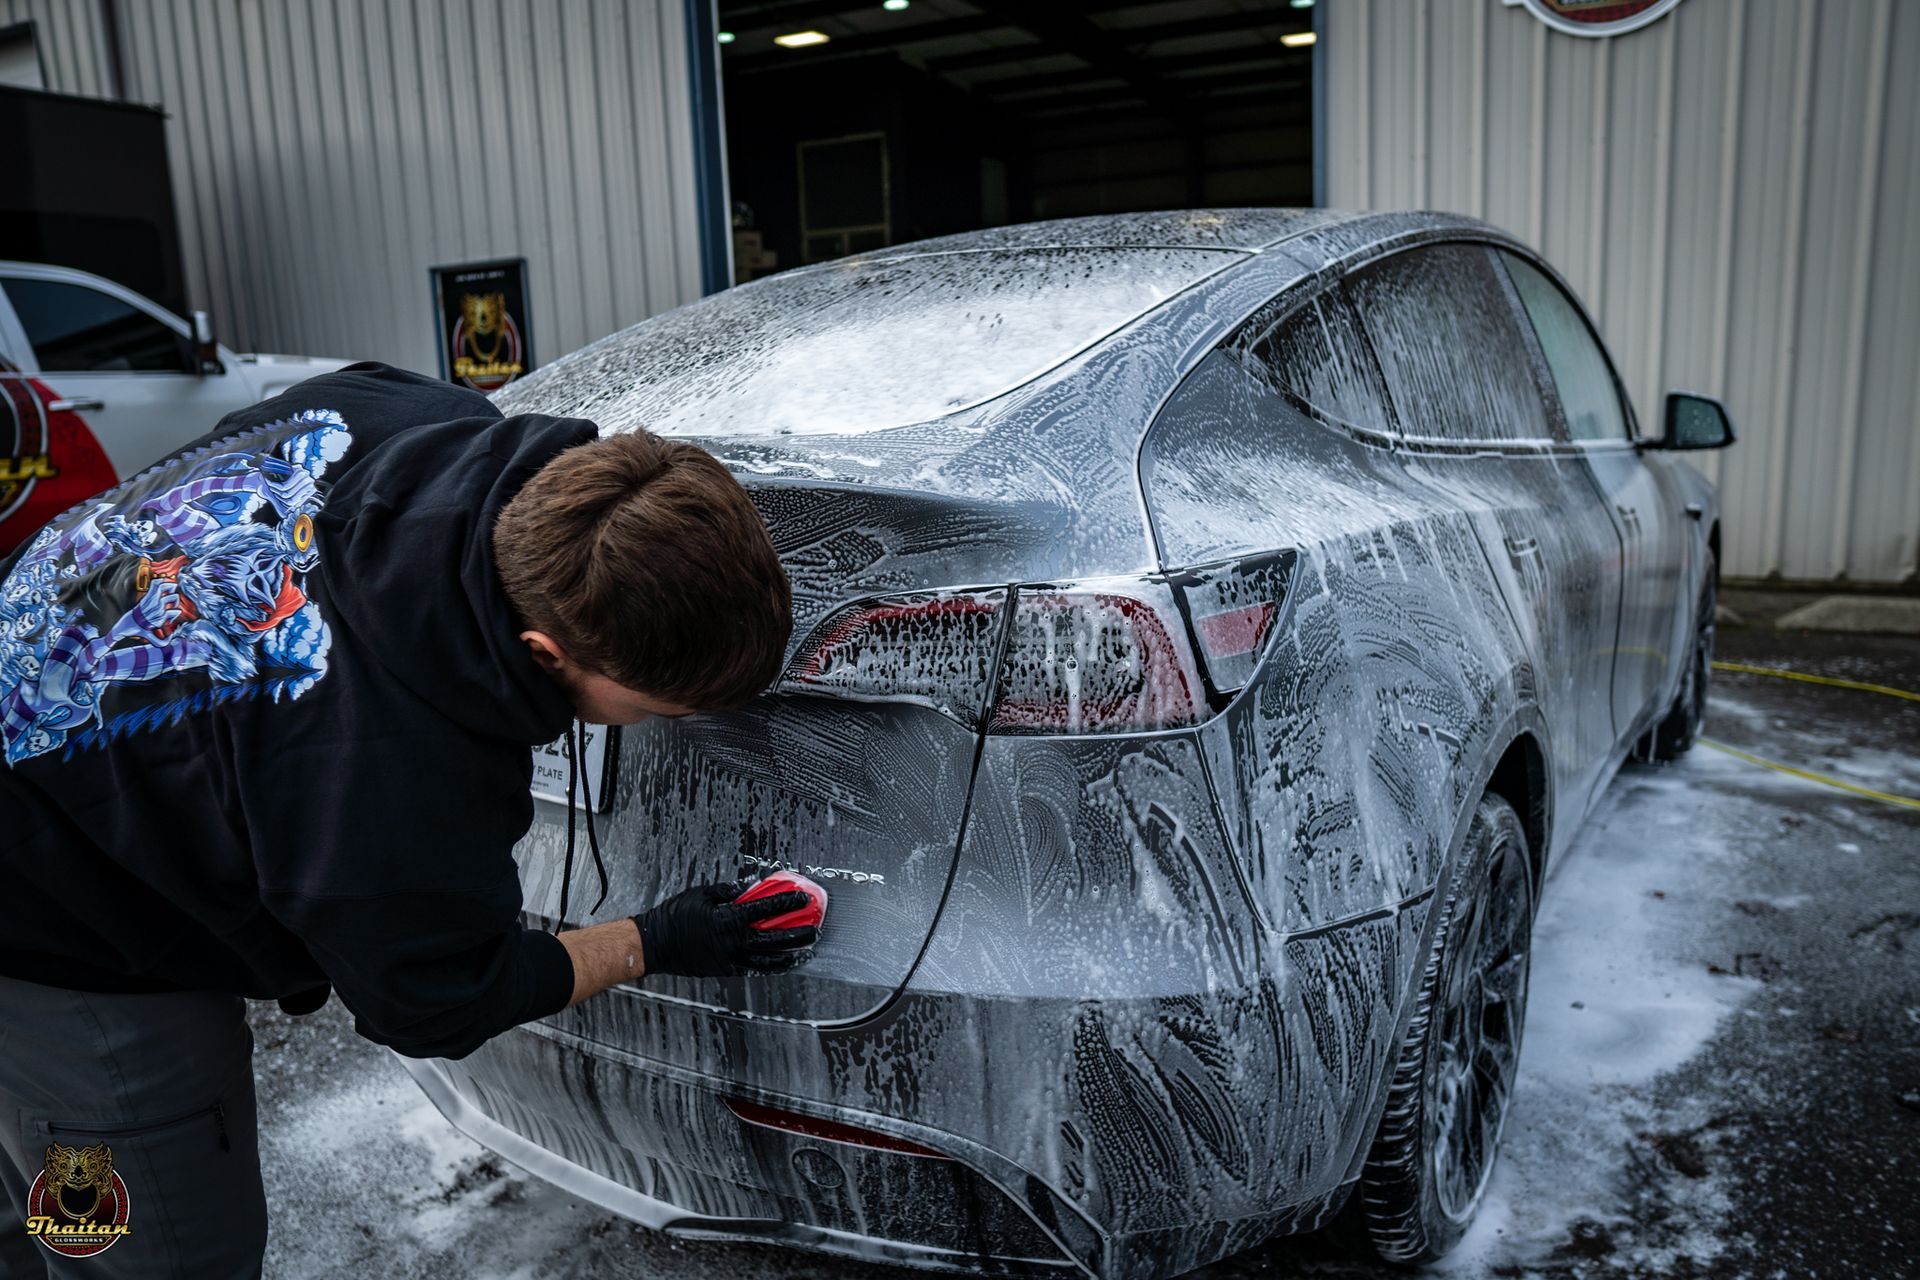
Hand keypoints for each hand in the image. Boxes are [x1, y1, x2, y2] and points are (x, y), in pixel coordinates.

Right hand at [633, 881, 817, 977]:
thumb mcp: (702, 894)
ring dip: (788, 956)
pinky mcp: (724, 970)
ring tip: (803, 953)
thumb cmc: (675, 916)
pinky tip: (779, 964)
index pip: (766, 909)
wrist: (655, 944)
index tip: (803, 900)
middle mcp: (733, 941)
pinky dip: (768, 967)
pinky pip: (752, 969)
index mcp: (729, 919)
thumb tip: (746, 889)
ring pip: (767, 961)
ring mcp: (730, 959)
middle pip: (775, 939)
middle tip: (814, 932)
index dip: (787, 904)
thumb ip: (726, 891)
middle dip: (798, 935)